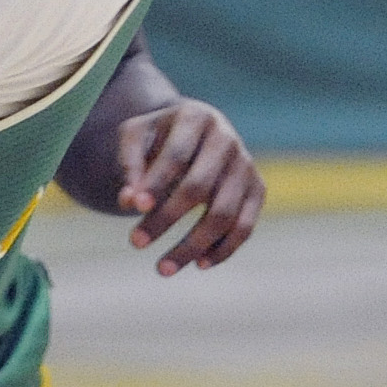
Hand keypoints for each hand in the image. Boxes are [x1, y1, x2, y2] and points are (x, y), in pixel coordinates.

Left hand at [118, 98, 265, 275]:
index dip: (155, 182)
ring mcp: (246, 166)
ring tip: (162, 268)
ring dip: (193, 244)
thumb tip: (129, 202)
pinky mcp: (258, 189)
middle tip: (135, 243)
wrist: (193, 130)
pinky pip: (246, 226)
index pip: (176, 154)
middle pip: (199, 187)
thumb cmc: (158, 135)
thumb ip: (130, 164)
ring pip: (224, 214)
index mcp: (196, 117)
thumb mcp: (135, 136)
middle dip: (165, 218)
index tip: (131, 208)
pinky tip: (199, 265)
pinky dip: (224, 249)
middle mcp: (227, 140)